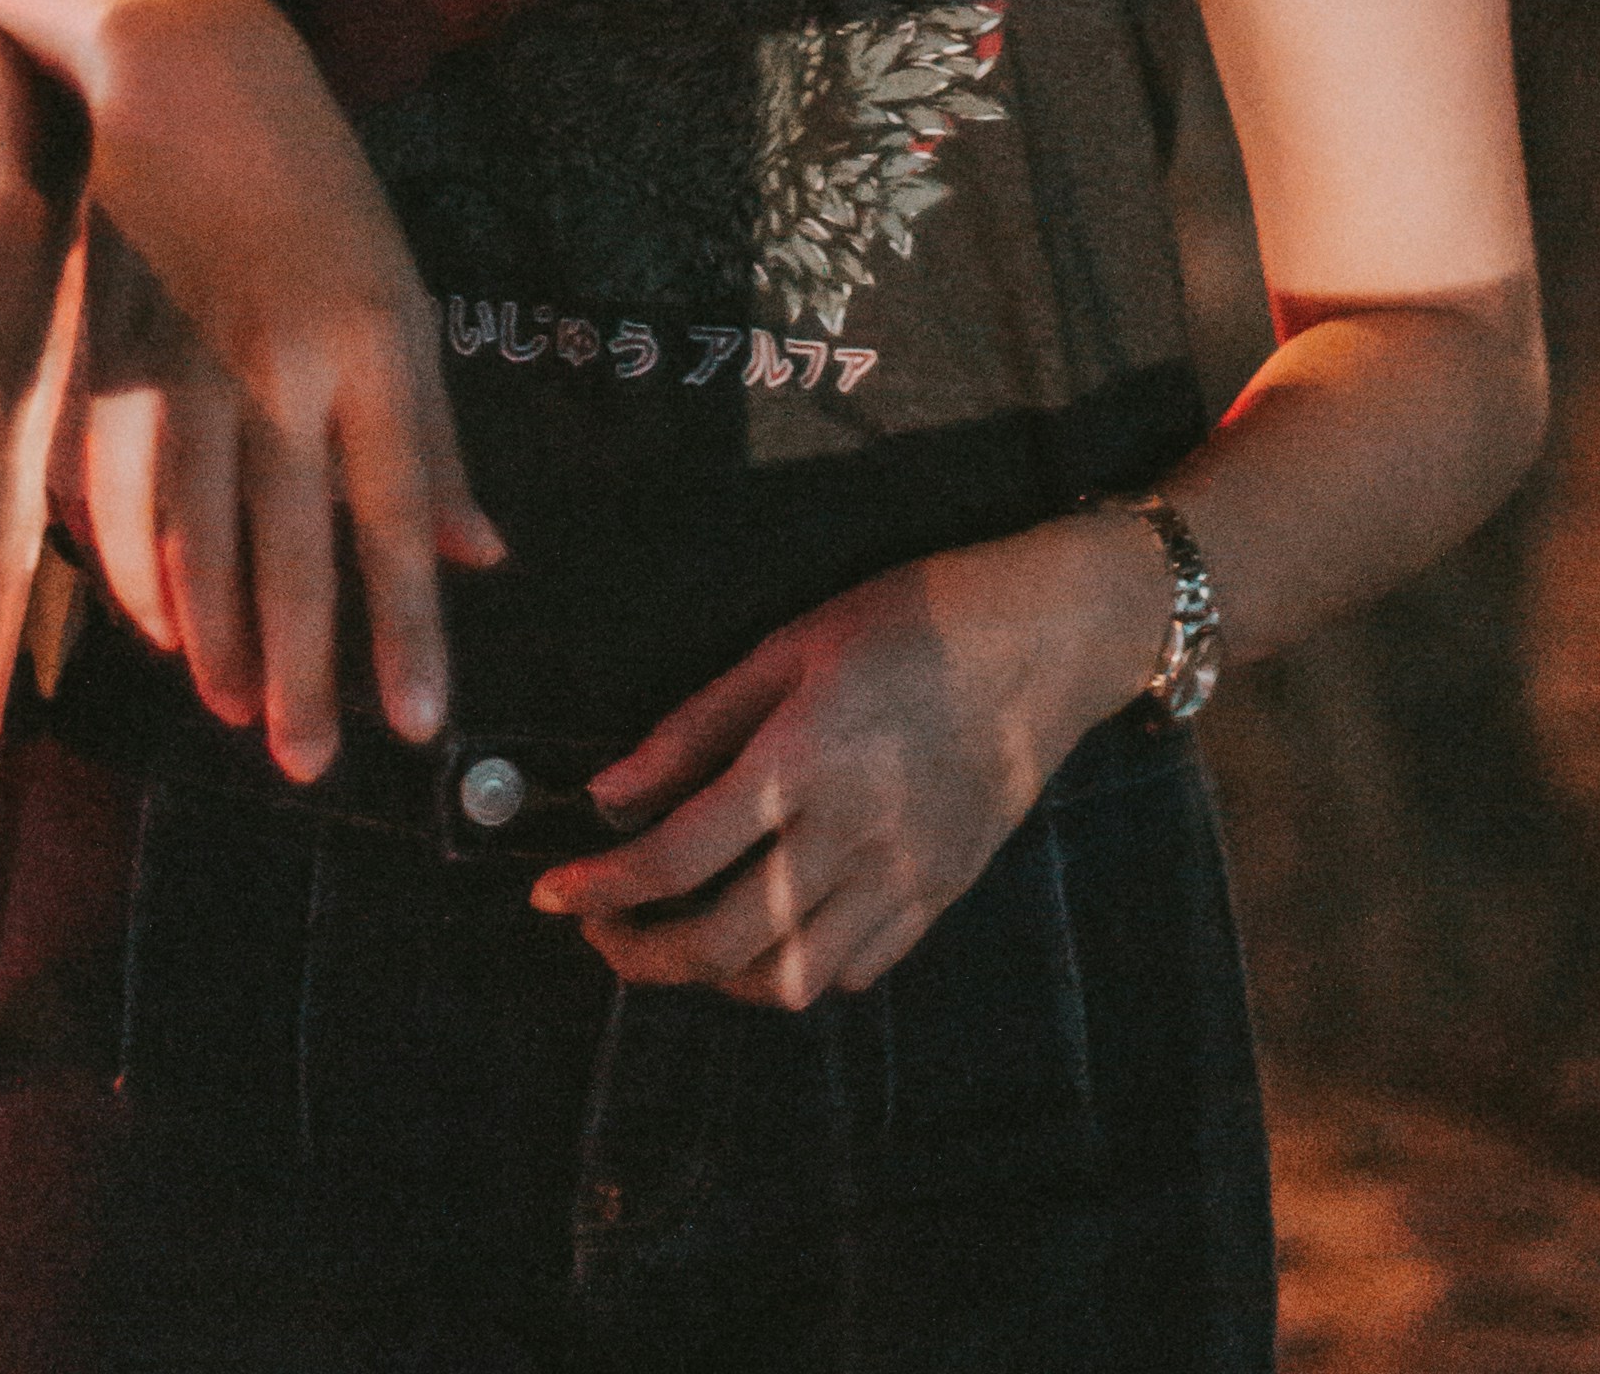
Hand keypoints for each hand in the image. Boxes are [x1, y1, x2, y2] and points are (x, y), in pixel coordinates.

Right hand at [60, 0, 502, 777]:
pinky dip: (134, 566)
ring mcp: (187, 358)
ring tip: (236, 711)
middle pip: (289, 547)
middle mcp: (282, 362)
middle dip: (303, 669)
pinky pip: (121, 490)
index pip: (393, 515)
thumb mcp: (404, 294)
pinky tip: (156, 623)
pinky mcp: (115, 352)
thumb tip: (478, 554)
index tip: (419, 723)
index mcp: (373, 344)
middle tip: (310, 764)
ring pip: (197, 534)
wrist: (195, 74)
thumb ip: (431, 436)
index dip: (406, 626)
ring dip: (215, 637)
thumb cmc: (321, 188)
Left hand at [526, 513, 1167, 1009]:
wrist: (1047, 638)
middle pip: (722, 943)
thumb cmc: (914, 618)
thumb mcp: (792, 644)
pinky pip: (855, 970)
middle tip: (601, 930)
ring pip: (788, 980)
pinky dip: (797, 968)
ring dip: (716, 977)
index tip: (551, 893)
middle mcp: (850, 836)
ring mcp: (902, 879)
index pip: (677, 857)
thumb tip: (610, 792)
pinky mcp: (941, 897)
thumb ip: (697, 725)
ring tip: (685, 933)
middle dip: (640, 955)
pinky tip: (774, 922)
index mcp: (803, 761)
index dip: (600, 887)